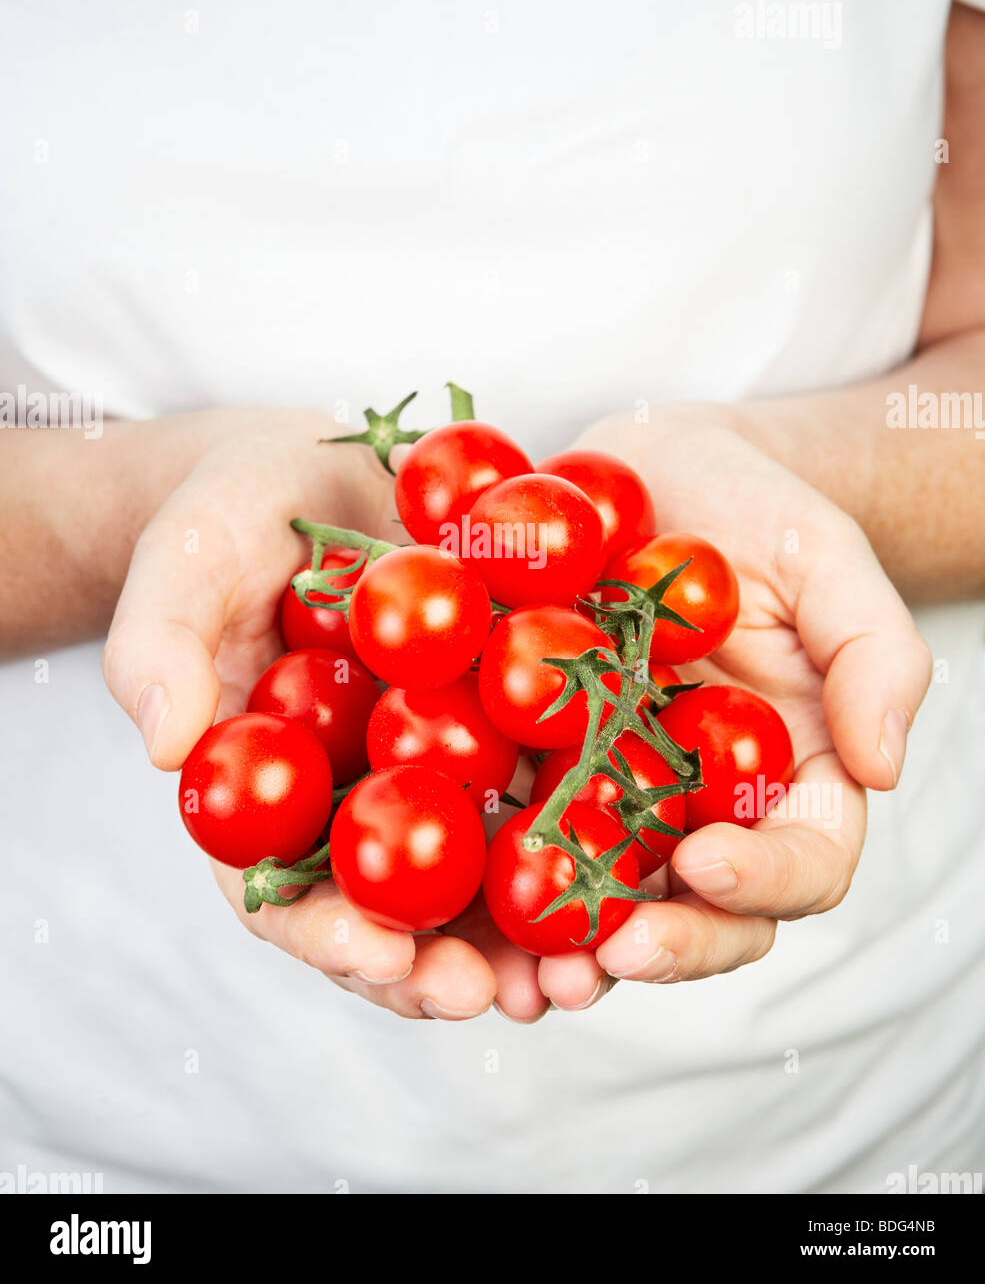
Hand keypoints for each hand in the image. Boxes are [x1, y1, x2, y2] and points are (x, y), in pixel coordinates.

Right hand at [102, 408, 569, 1021]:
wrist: (320, 467)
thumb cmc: (231, 516)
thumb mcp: (186, 559)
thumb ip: (159, 643)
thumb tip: (162, 744)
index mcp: (269, 794)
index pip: (283, 893)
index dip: (330, 936)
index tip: (381, 959)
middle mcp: (356, 799)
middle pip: (394, 909)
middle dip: (445, 965)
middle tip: (499, 998)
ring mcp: (436, 766)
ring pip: (482, 872)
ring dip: (532, 933)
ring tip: (583, 972)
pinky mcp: (506, 718)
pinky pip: (551, 780)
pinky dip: (591, 828)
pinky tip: (640, 860)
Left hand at [543, 409, 932, 992]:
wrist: (650, 472)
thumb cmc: (753, 512)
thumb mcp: (828, 560)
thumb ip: (874, 655)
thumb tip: (881, 767)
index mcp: (789, 777)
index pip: (802, 862)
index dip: (763, 880)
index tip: (707, 862)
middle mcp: (704, 805)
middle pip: (701, 911)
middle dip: (664, 946)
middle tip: (613, 953)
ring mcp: (615, 794)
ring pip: (604, 897)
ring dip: (568, 950)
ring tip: (526, 976)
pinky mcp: (536, 765)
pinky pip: (514, 829)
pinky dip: (488, 877)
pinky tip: (452, 904)